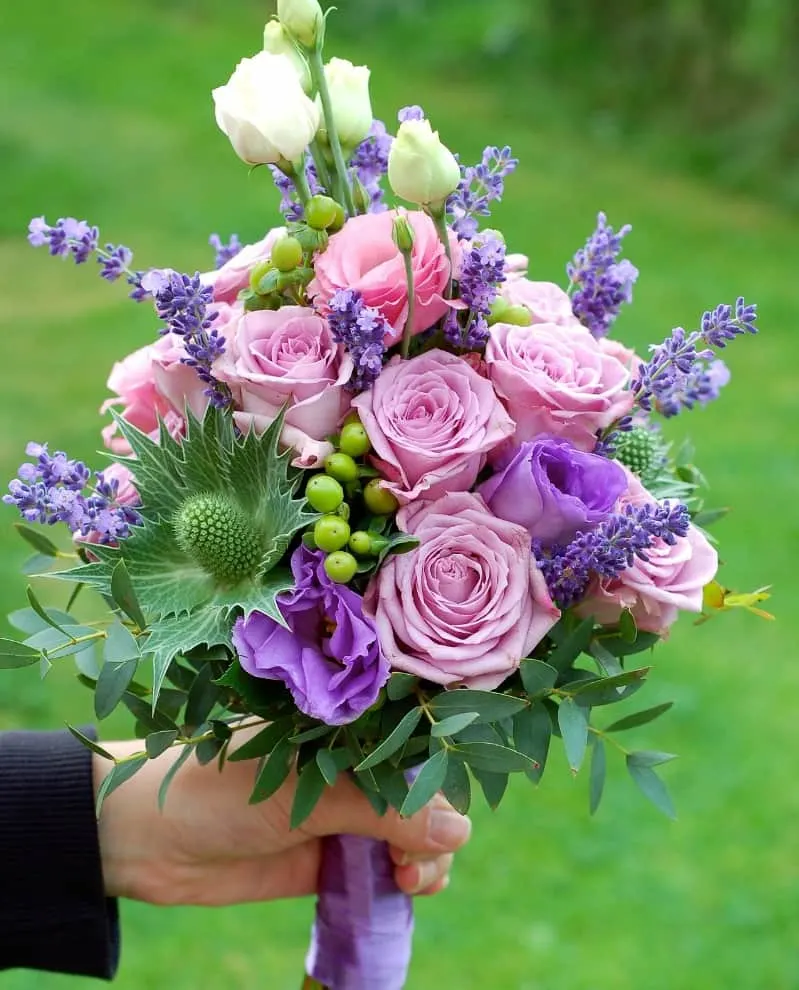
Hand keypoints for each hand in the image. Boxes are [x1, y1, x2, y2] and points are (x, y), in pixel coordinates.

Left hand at [94, 739, 470, 906]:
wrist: (144, 838)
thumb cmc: (218, 788)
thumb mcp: (304, 793)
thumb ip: (381, 810)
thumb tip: (459, 831)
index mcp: (344, 725)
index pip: (416, 738)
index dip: (443, 769)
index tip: (450, 807)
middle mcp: (350, 763)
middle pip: (422, 792)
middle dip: (435, 827)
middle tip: (413, 861)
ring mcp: (341, 810)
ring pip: (411, 833)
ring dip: (425, 858)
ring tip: (406, 879)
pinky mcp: (328, 856)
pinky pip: (382, 868)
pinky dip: (402, 880)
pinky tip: (401, 889)